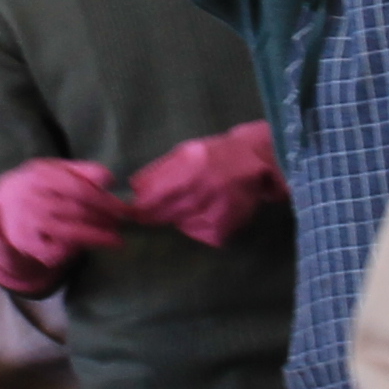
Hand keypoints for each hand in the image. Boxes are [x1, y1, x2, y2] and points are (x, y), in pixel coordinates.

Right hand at [0, 157, 136, 292]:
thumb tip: (110, 180)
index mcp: (42, 176)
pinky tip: (84, 246)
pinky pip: (55, 253)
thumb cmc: (39, 183)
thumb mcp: (56, 168)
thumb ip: (84, 171)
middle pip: (78, 213)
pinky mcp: (25, 244)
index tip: (124, 210)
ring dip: (97, 238)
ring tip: (115, 240)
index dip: (106, 202)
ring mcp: (27, 224)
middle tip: (122, 224)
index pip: (80, 191)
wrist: (3, 201)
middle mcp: (33, 200)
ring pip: (70, 234)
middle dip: (105, 220)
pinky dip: (73, 252)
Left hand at [129, 121, 287, 247]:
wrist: (255, 163)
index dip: (138, 207)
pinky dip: (199, 228)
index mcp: (188, 168)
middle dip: (155, 214)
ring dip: (180, 219)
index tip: (135, 209)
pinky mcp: (223, 228)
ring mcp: (214, 212)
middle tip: (166, 205)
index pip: (150, 199)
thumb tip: (133, 189)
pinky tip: (211, 212)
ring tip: (198, 203)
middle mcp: (201, 191)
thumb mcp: (184, 153)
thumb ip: (158, 171)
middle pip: (161, 215)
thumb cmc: (214, 155)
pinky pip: (200, 235)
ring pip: (179, 225)